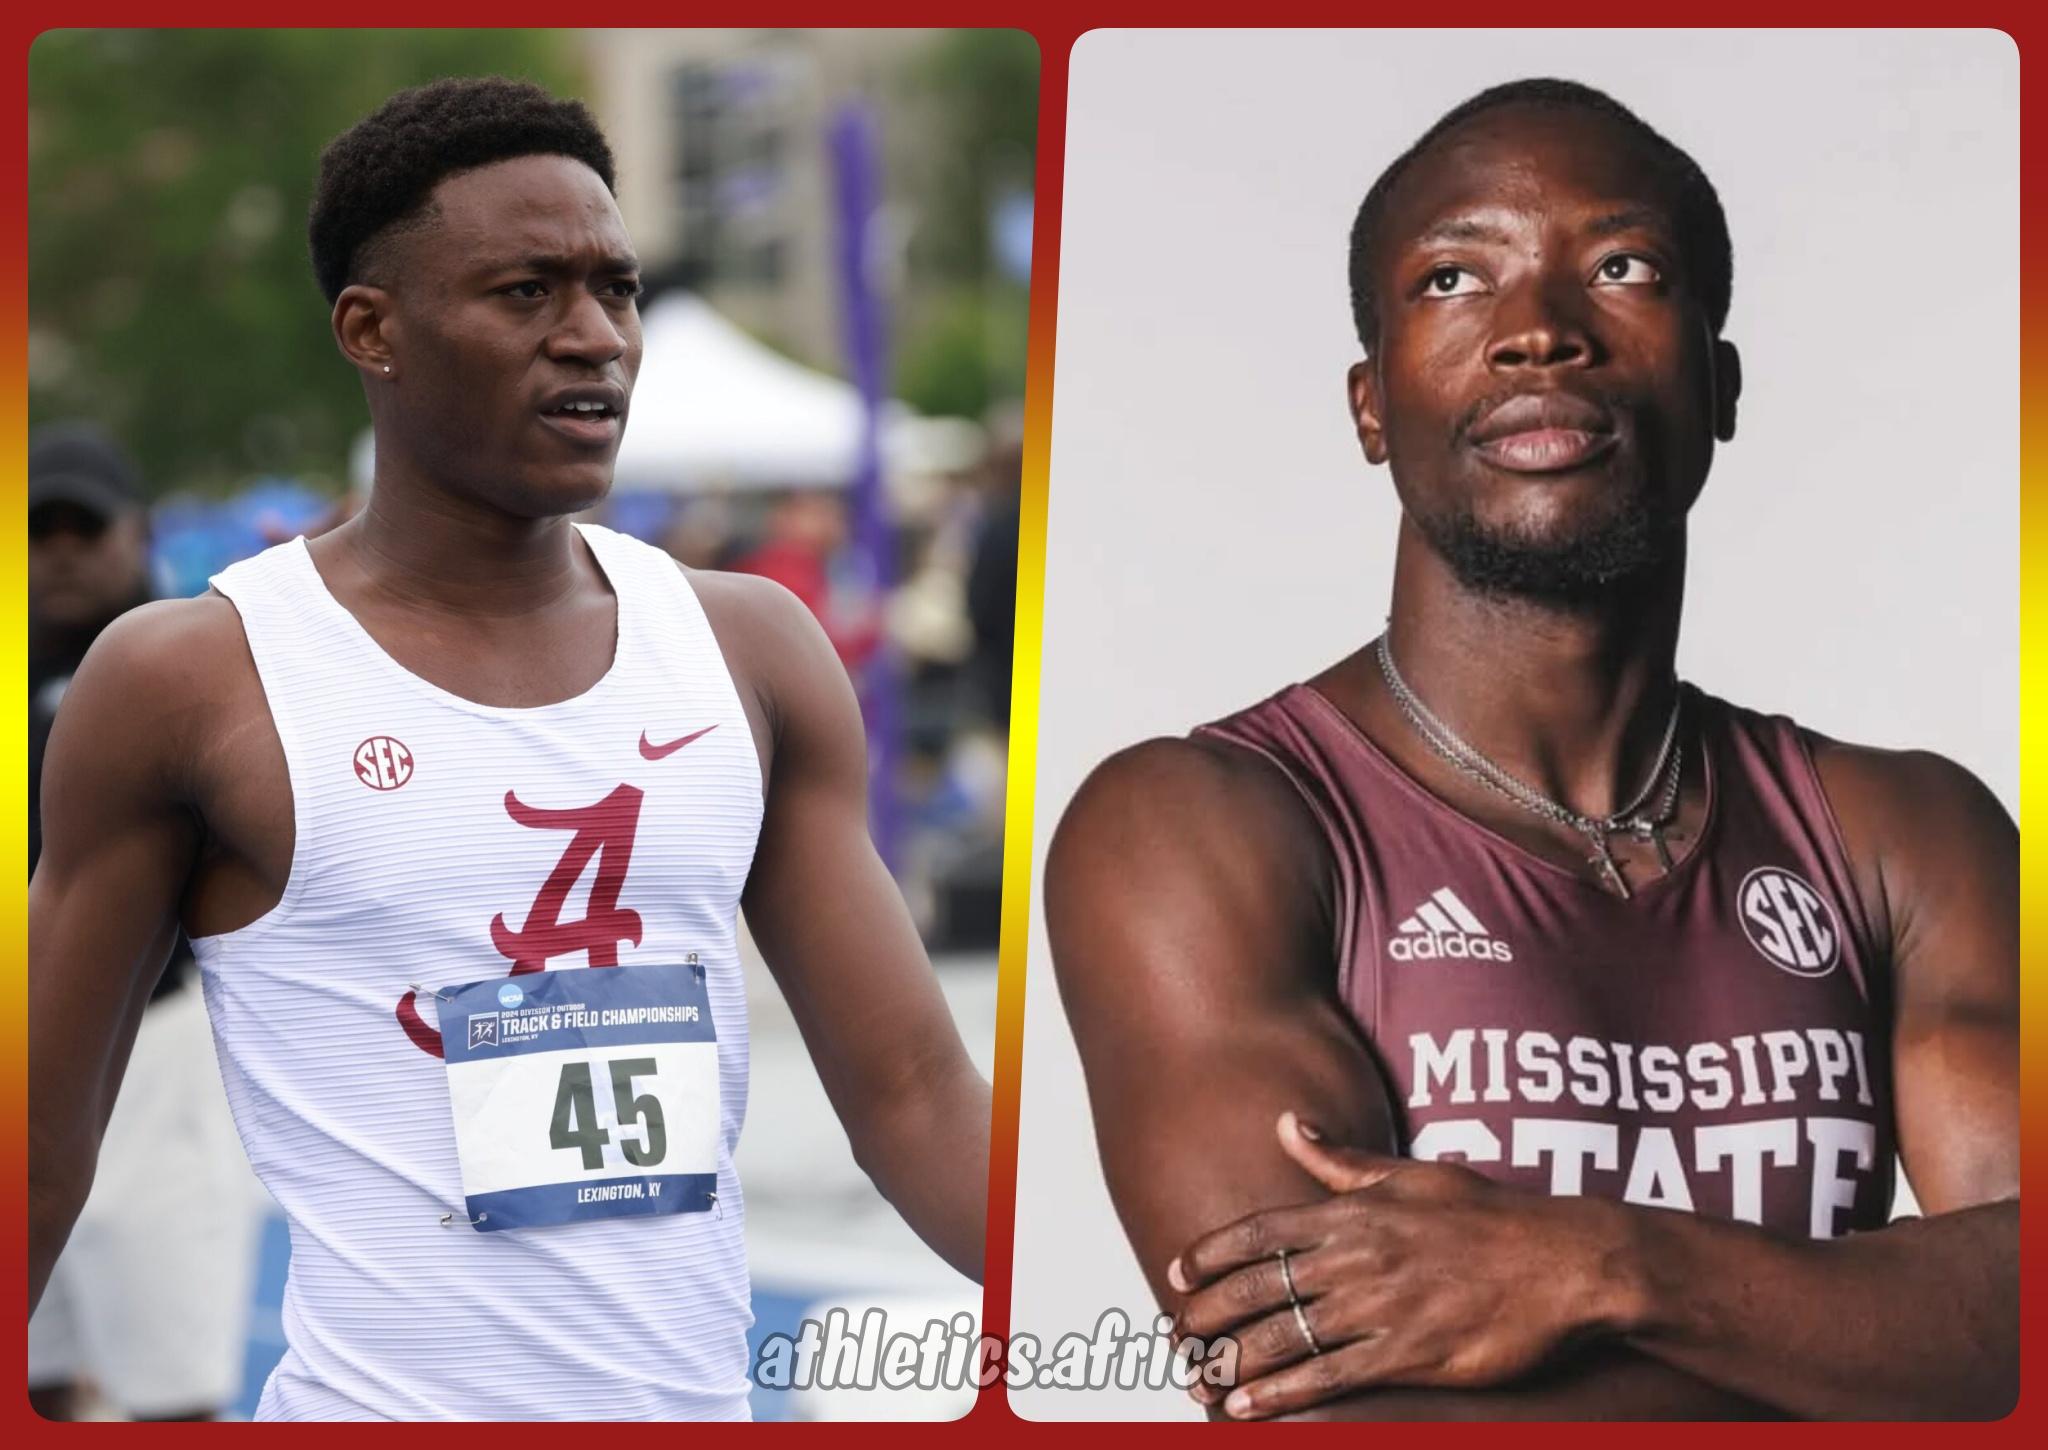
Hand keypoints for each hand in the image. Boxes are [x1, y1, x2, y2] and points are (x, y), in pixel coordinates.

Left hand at [1168, 1112, 1636, 1418]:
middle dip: (1208, 1312)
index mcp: (1354, 1211)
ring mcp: (1381, 1307)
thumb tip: (1288, 1125)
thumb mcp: (1411, 1175)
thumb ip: (1342, 1160)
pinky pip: (1328, 1377)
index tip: (1178, 1272)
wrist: (1565, 1263)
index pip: (1261, 1230)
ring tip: (1198, 1377)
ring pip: (1284, 1336)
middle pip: (1258, 1286)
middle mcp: (1357, 1257)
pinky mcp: (1408, 1354)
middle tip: (1176, 1332)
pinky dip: (1281, 1394)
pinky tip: (1247, 1407)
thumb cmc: (1490, 1216)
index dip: (1212, 1253)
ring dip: (1233, 1360)